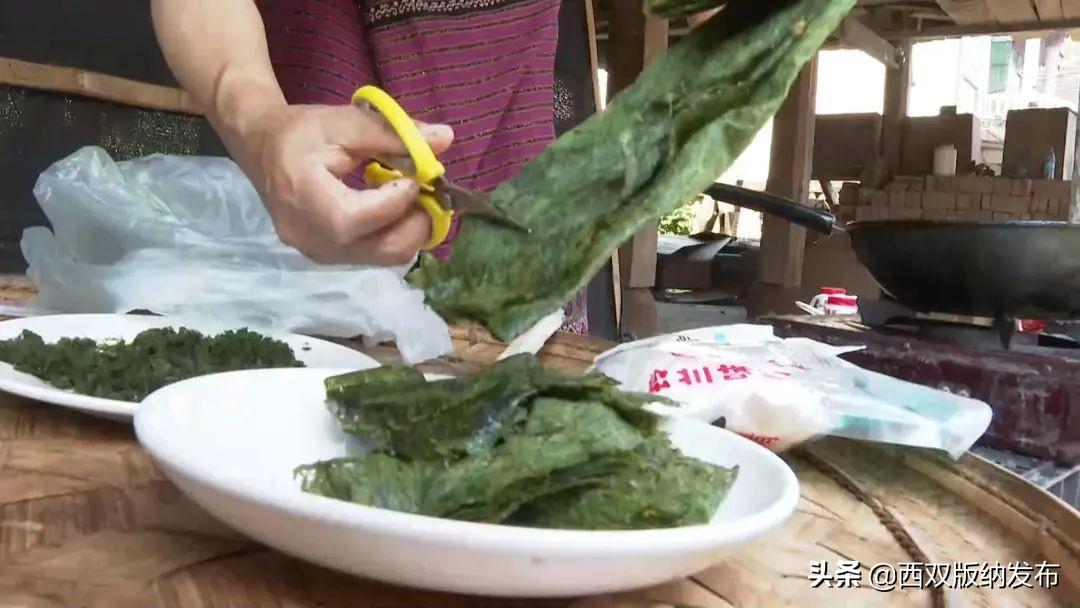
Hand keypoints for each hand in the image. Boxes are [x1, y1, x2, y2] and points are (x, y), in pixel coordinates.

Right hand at [227, 102, 452, 265]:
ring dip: (408, 230)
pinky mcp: (326, 257)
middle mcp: (312, 239)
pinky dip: (392, 234)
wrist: (261, 148)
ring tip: (408, 197)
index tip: (417, 174)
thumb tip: (446, 138)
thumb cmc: (300, 132)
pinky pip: (372, 255)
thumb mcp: (345, 122)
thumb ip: (395, 133)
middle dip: (416, 221)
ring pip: (384, 257)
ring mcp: (318, 253)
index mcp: (307, 200)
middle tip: (426, 191)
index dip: (401, 197)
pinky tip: (390, 207)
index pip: (365, 216)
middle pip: (384, 249)